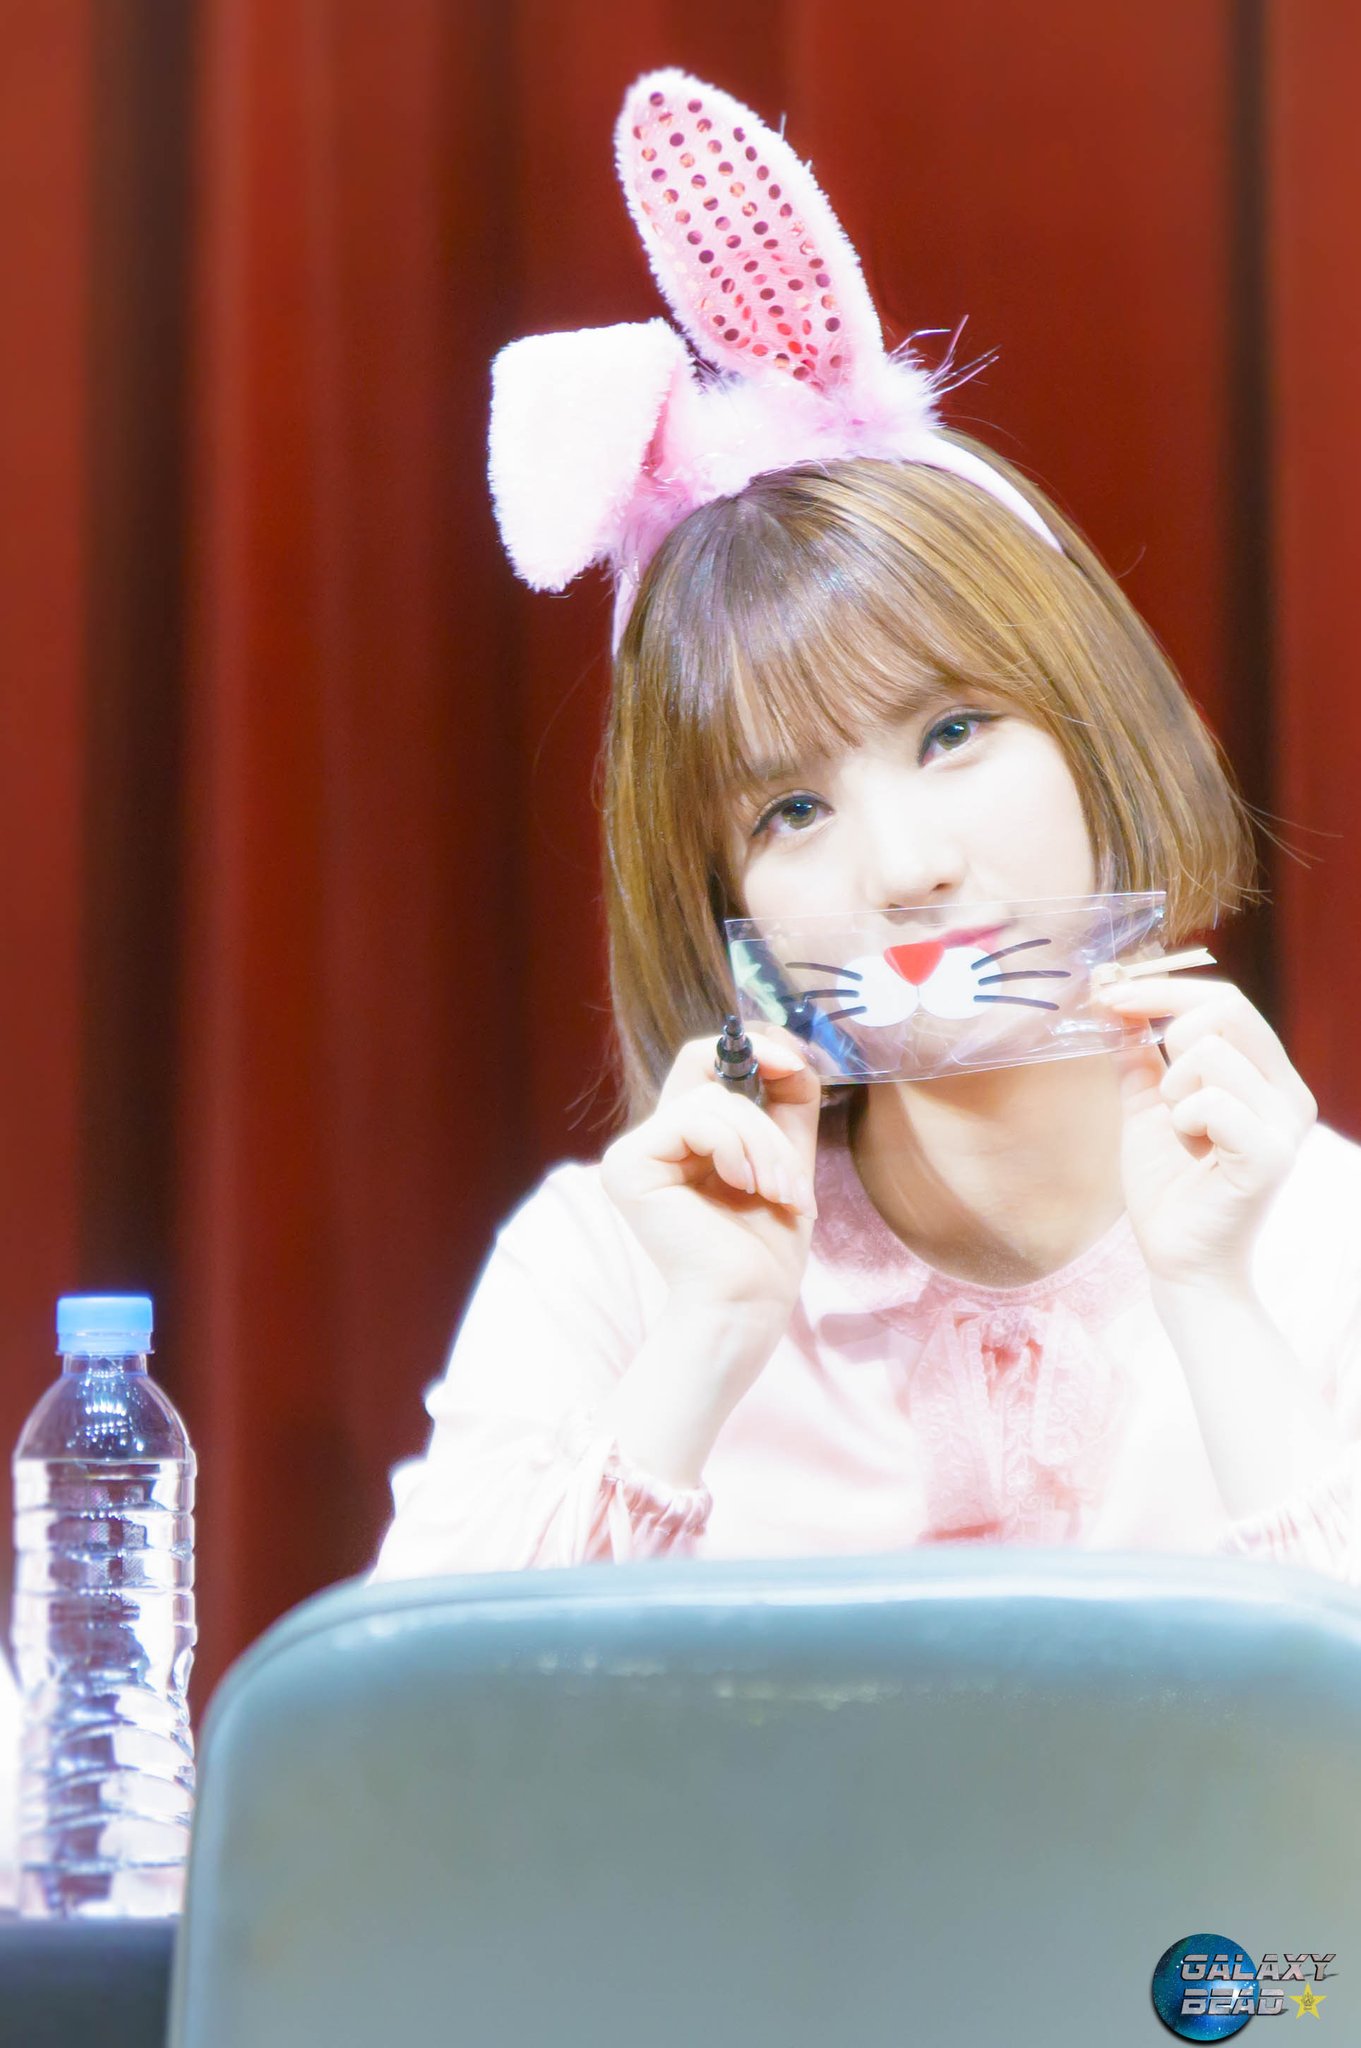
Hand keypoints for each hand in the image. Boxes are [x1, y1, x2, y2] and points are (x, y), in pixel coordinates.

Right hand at [600, 1029, 821, 1341]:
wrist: (747, 1305)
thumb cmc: (766, 1248)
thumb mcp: (786, 1157)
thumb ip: (787, 1101)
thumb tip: (788, 1052)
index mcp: (684, 1140)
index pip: (703, 1061)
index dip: (748, 1048)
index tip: (792, 1064)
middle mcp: (652, 1142)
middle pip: (712, 1079)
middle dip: (766, 1124)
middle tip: (789, 1180)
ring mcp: (633, 1152)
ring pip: (711, 1099)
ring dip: (760, 1145)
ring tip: (776, 1194)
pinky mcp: (627, 1166)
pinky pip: (693, 1119)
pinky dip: (732, 1147)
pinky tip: (742, 1187)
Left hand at [1093, 975, 1316, 1290]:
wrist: (1180, 1261)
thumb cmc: (1170, 1187)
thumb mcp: (1147, 1106)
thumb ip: (1138, 1056)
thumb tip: (1115, 1002)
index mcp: (1265, 1075)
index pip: (1225, 1000)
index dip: (1162, 989)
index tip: (1109, 993)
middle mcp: (1287, 1093)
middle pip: (1226, 1010)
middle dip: (1170, 1036)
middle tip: (1163, 1091)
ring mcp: (1283, 1124)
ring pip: (1212, 1053)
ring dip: (1174, 1089)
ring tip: (1183, 1131)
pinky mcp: (1269, 1156)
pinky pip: (1213, 1102)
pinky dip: (1183, 1119)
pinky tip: (1192, 1148)